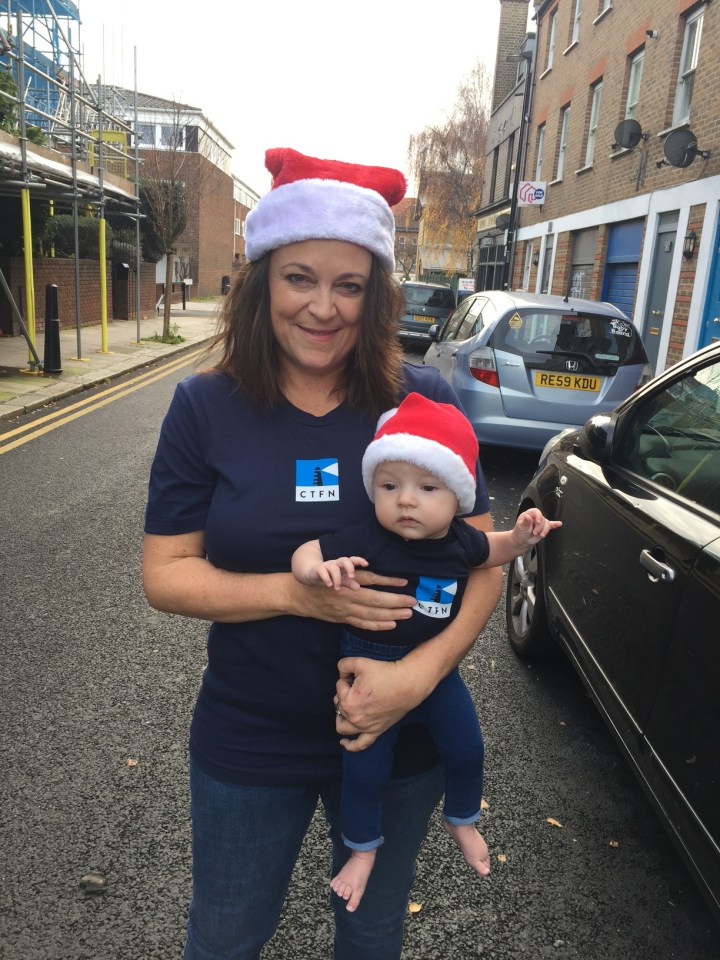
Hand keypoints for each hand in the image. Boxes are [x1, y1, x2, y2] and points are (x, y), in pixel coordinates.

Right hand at [290, 571, 415, 631]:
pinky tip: (391, 624)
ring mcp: (345, 611)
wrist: (299, 596)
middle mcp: (347, 597)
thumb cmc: (320, 580)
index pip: (372, 581)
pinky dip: (377, 626)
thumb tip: (373, 572)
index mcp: (346, 582)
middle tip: (413, 603)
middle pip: (375, 601)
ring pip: (371, 615)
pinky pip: (363, 624)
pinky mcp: (343, 619)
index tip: (405, 583)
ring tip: (407, 614)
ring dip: (391, 615)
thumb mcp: (334, 570)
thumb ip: (353, 573)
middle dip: (396, 602)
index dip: (389, 583)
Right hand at [314, 556, 368, 590]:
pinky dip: (326, 577)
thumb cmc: (329, 576)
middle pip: (344, 560)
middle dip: (349, 567)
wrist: (311, 572)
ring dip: (337, 578)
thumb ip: (349, 583)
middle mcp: (335, 563)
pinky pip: (322, 571)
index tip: (366, 564)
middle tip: (352, 576)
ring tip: (337, 588)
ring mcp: (326, 565)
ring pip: (333, 567)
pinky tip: (328, 585)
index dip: (359, 560)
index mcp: (342, 565)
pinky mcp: (318, 569)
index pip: (352, 560)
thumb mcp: (339, 580)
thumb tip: (358, 588)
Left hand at [334, 655, 428, 751]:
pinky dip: (350, 745)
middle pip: (339, 705)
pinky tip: (344, 743)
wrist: (407, 684)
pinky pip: (360, 744)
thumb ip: (343, 665)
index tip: (360, 675)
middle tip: (359, 685)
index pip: (339, 687)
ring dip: (341, 716)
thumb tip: (341, 674)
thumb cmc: (385, 673)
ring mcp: (364, 727)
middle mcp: (354, 718)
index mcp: (348, 701)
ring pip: (343, 726)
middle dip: (345, 693)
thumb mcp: (359, 662)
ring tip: (348, 706)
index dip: (347, 678)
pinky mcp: (376, 731)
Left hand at [513, 508, 561, 547]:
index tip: (538, 522)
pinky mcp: (544, 528)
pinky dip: (555, 524)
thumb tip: (527, 516)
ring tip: (540, 535)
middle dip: (540, 527)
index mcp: (529, 514)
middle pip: (543, 519)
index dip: (538, 516)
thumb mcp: (521, 527)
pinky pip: (551, 525)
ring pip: (547, 524)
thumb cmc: (519, 532)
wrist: (522, 541)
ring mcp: (541, 523)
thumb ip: (525, 522)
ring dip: (544, 530)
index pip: (536, 511)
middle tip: (535, 532)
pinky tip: (559, 524)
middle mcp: (535, 517)